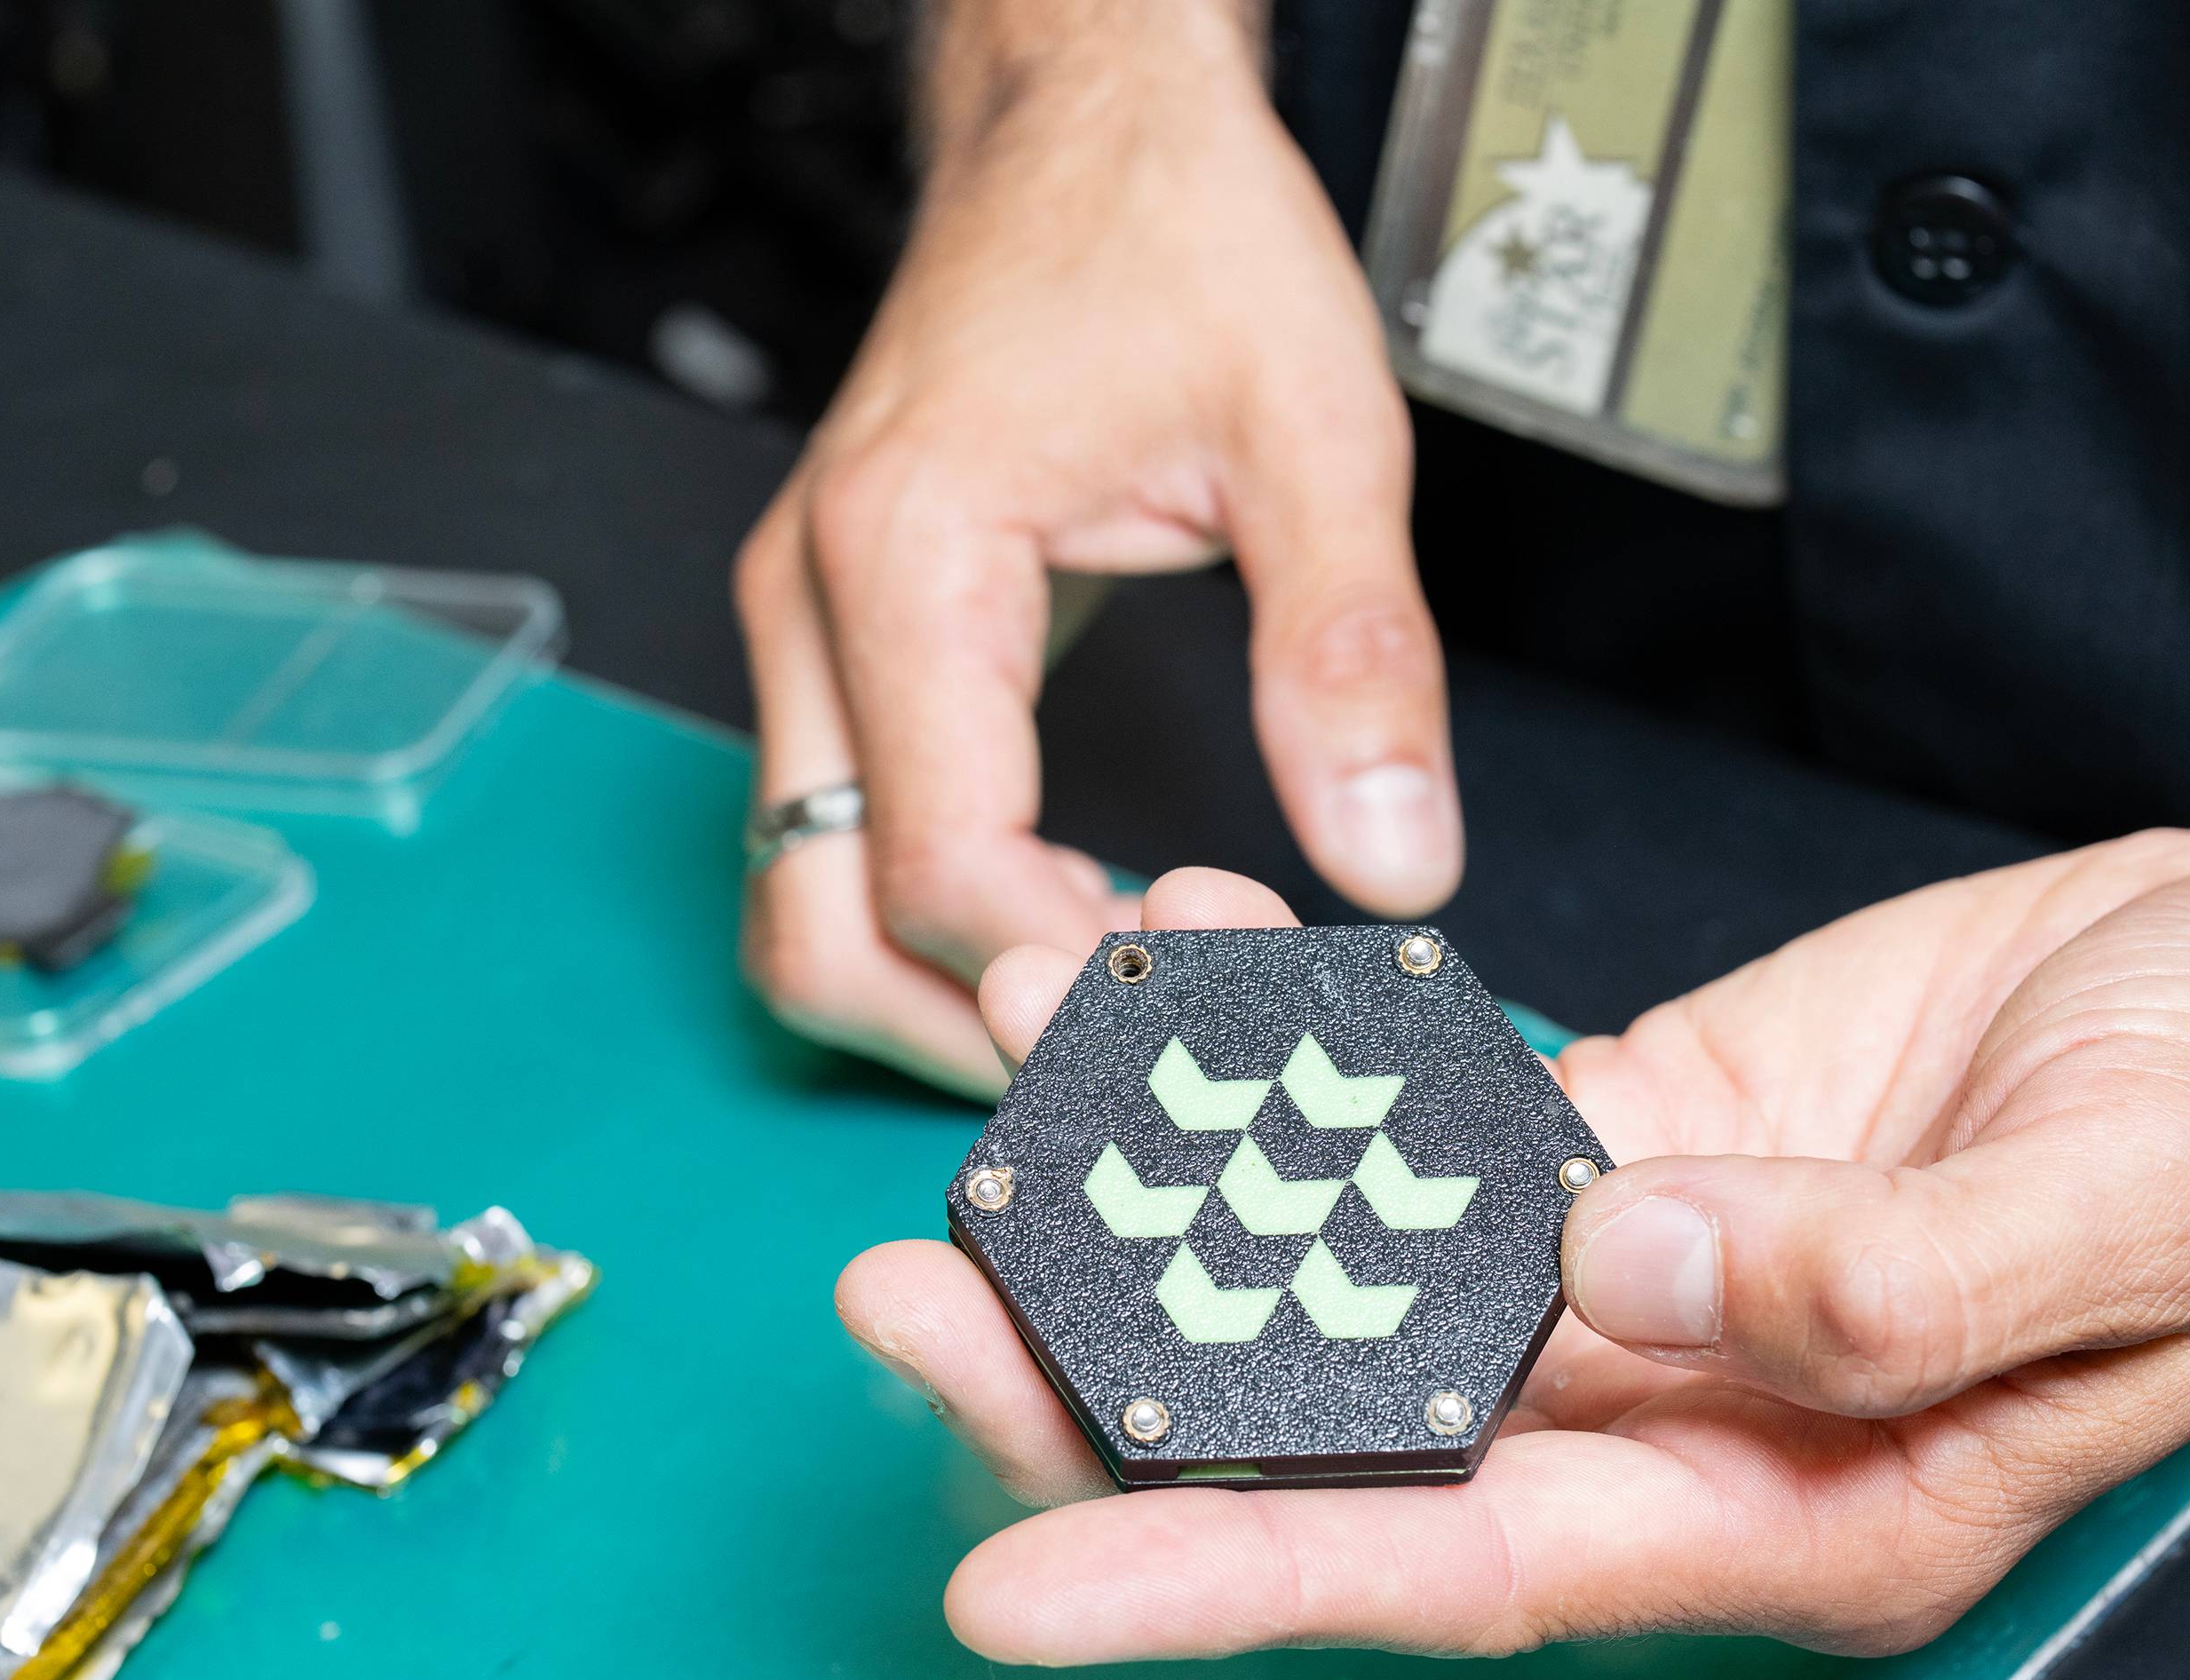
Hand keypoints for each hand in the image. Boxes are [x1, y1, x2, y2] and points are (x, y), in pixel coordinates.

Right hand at [737, 0, 1455, 1095]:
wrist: (1085, 122)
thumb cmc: (1175, 236)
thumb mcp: (1314, 432)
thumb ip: (1352, 658)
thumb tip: (1393, 860)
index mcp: (910, 556)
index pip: (940, 869)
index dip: (1071, 972)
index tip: (1205, 991)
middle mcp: (814, 605)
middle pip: (814, 926)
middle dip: (968, 1027)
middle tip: (1139, 1047)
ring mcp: (804, 625)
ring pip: (796, 899)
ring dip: (930, 990)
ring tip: (1110, 989)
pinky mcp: (832, 634)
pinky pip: (831, 833)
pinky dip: (923, 915)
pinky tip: (1068, 907)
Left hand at [840, 845, 2189, 1660]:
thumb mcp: (2131, 1204)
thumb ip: (1886, 1283)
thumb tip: (1629, 1283)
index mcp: (1797, 1508)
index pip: (1460, 1569)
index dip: (1230, 1582)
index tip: (1016, 1589)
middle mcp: (1681, 1416)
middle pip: (1348, 1435)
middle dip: (1117, 1380)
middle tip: (914, 1295)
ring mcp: (1642, 1277)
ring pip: (1355, 1267)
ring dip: (1180, 1182)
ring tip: (1012, 1065)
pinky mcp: (1631, 1137)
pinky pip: (1427, 1114)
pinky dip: (1307, 1049)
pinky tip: (1197, 961)